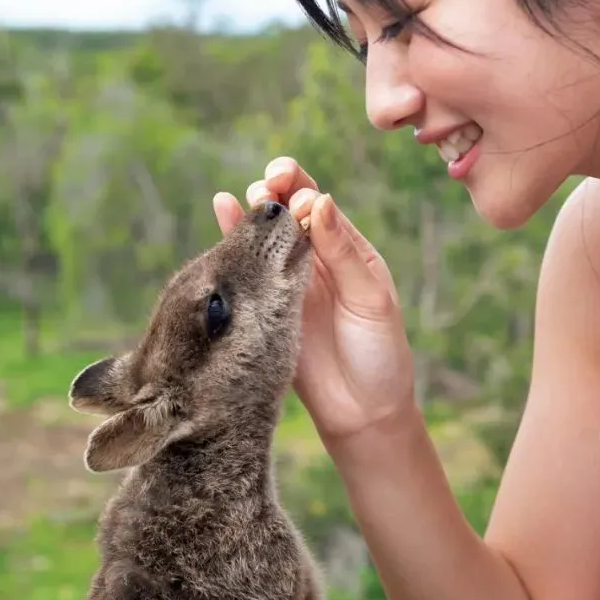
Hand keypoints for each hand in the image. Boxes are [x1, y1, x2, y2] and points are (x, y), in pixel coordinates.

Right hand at [213, 157, 414, 444]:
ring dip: (254, 209)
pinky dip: (231, 233)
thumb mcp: (370, 300)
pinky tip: (221, 205)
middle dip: (276, 190)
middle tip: (268, 186)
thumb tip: (320, 200)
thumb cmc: (379, 354)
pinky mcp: (263, 304)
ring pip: (264, 233)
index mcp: (348, 250)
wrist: (361, 413)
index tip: (299, 195)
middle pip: (288, 210)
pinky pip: (245, 264)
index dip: (305, 189)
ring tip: (248, 197)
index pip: (321, 204)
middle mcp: (315, 259)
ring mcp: (285, 281)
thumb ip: (343, 252)